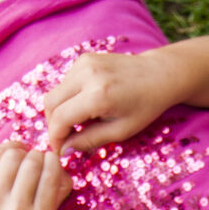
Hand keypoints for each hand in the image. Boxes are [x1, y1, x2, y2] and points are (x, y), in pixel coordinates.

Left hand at [0, 142, 69, 209]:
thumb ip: (57, 194)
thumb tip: (59, 163)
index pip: (52, 177)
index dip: (53, 161)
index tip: (51, 159)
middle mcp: (17, 209)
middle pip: (33, 163)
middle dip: (38, 154)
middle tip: (37, 157)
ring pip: (14, 155)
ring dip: (22, 150)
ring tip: (23, 156)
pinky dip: (8, 148)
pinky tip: (11, 153)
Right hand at [44, 48, 189, 154]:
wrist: (158, 75)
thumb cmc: (144, 107)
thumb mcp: (120, 131)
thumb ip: (90, 140)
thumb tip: (65, 150)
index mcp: (97, 95)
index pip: (60, 118)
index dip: (55, 137)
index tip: (59, 150)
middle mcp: (86, 75)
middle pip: (50, 103)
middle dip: (53, 125)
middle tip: (64, 140)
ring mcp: (83, 63)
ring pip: (55, 92)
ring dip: (60, 112)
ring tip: (77, 126)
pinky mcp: (83, 59)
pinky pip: (65, 83)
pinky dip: (67, 99)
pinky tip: (84, 109)